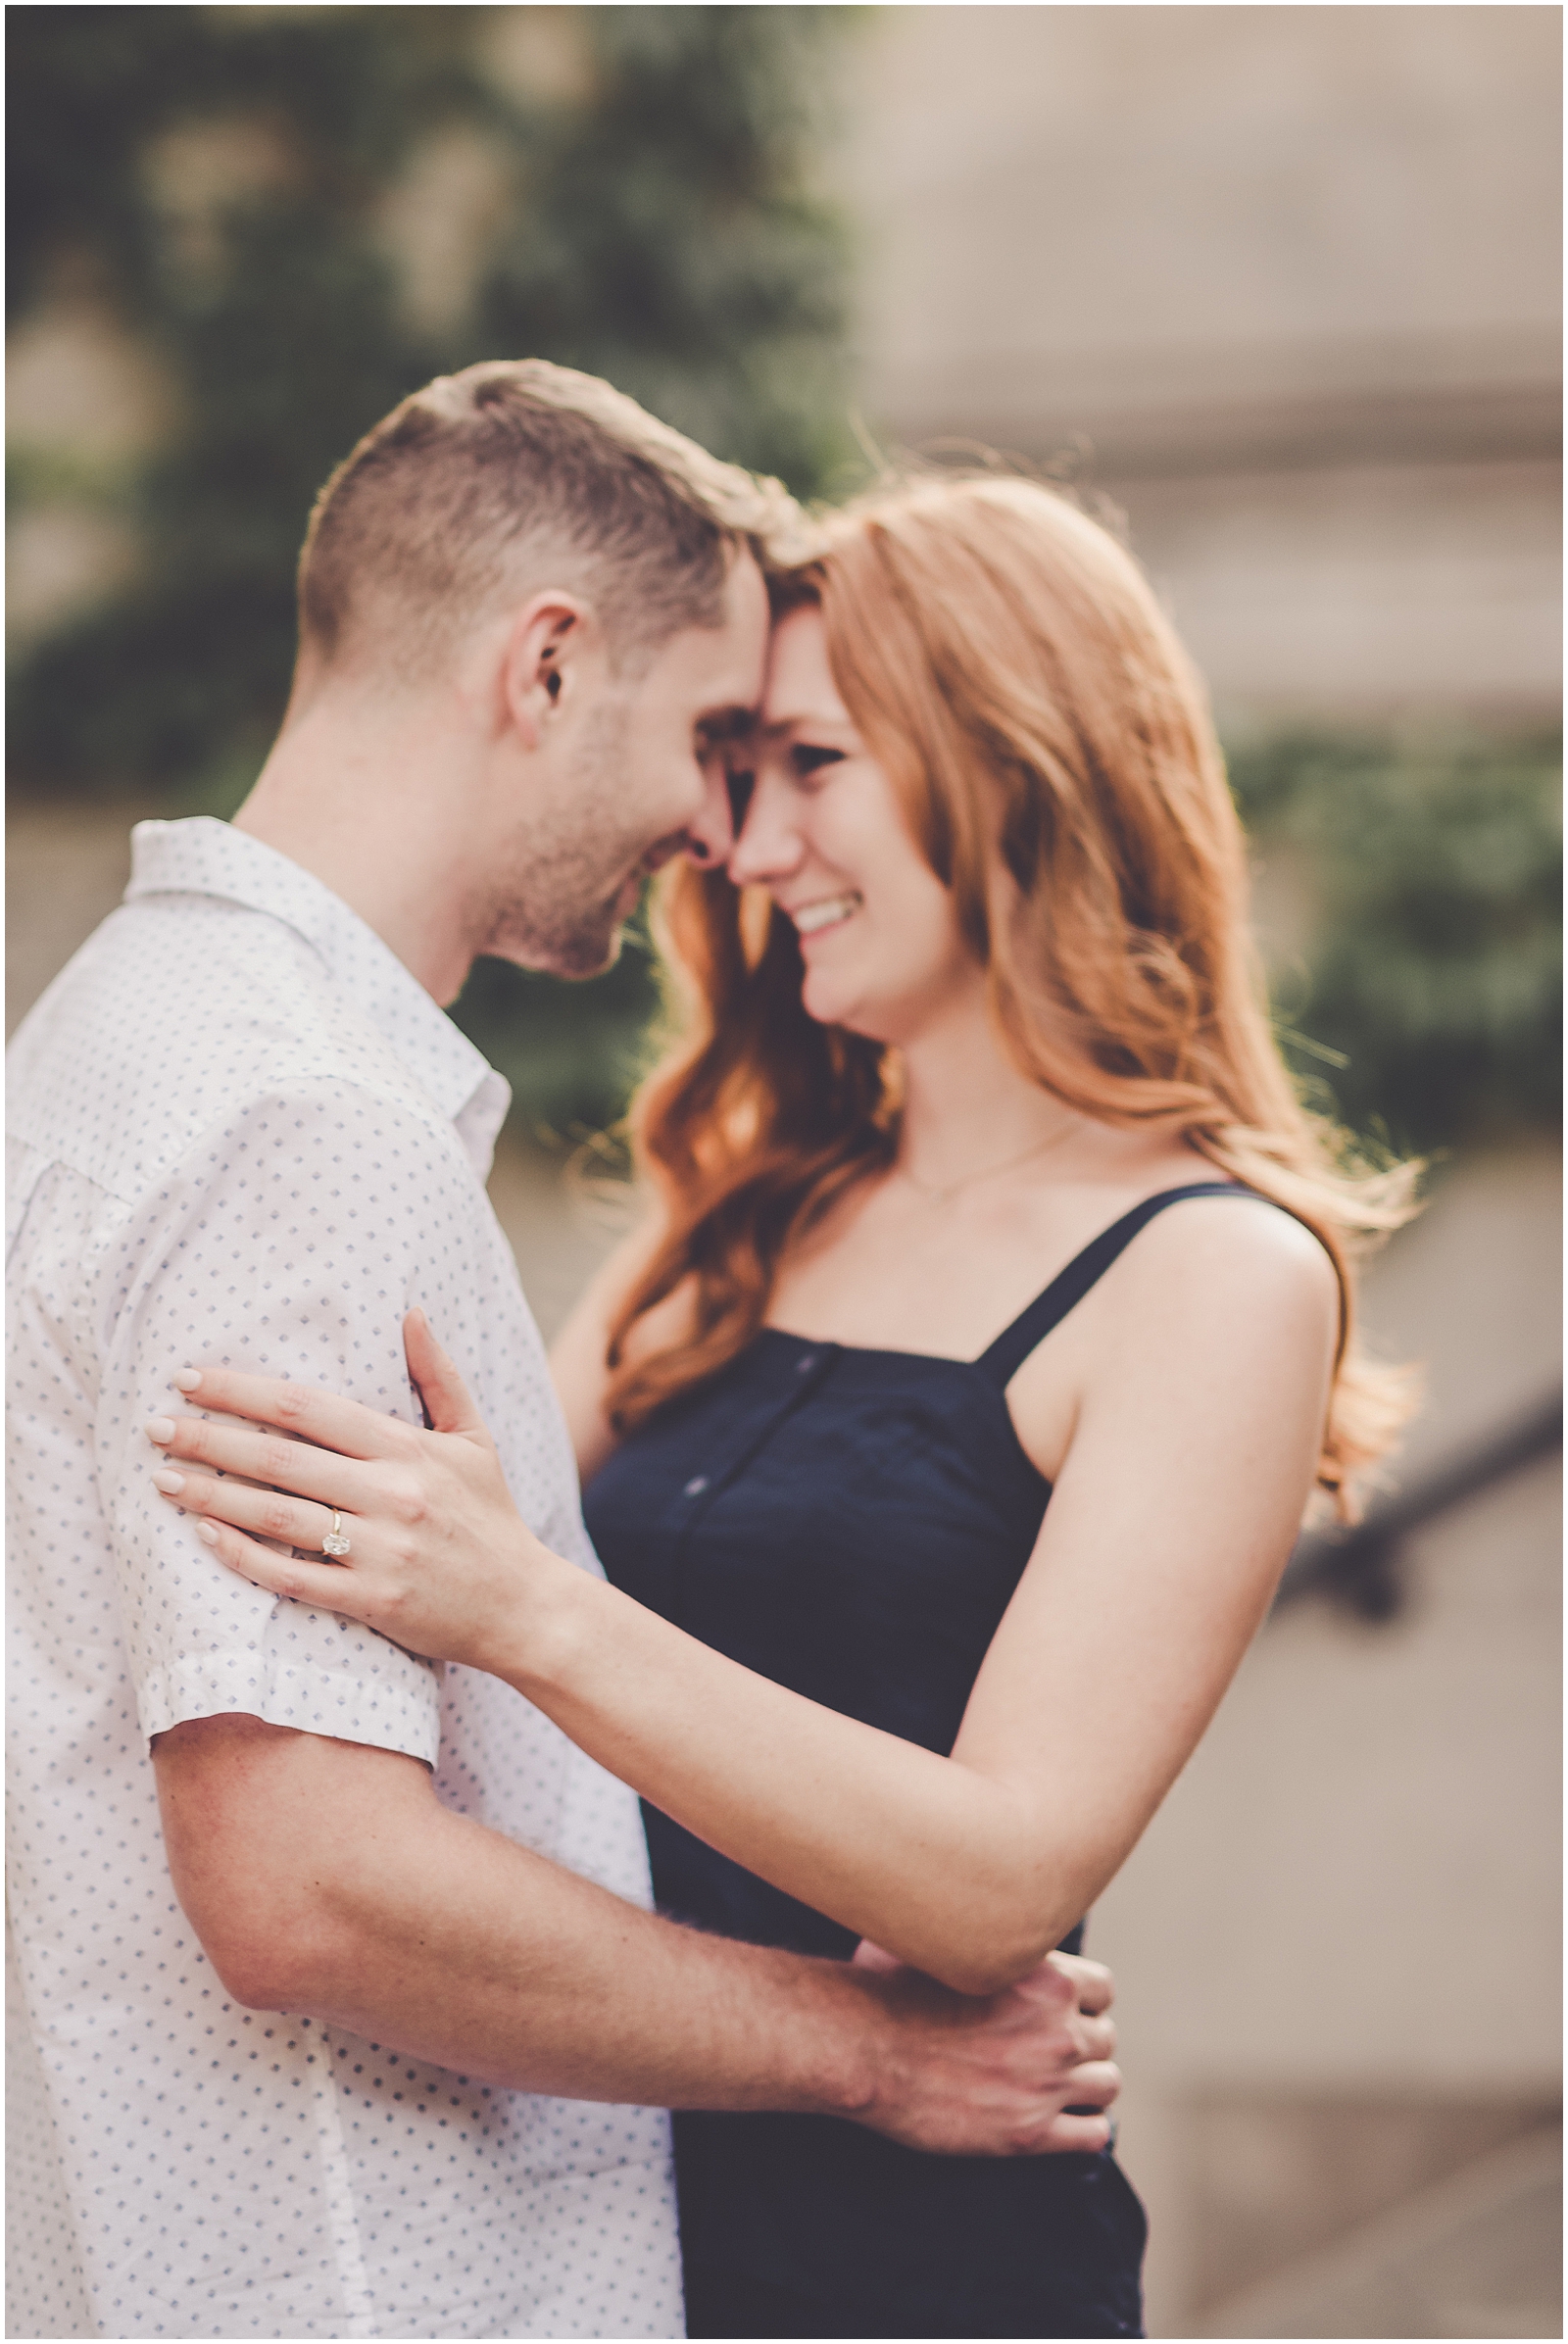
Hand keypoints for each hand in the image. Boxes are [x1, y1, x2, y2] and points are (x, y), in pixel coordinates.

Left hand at [144, 1311, 561, 1669]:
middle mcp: (391, 1494)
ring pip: (276, 1515)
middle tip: (156, 1424)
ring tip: (163, 1477)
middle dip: (209, 1437)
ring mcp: (379, 1550)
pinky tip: (203, 1533)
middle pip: (279, 1457)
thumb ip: (437, 1375)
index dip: (243, 1390)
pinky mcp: (372, 1601)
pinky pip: (291, 1576)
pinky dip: (242, 1555)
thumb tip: (411, 1312)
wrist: (523, 1607)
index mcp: (408, 1448)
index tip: (192, 1378)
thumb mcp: (474, 1439)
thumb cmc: (491, 1518)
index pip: (308, 1408)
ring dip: (212, 1493)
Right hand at [853, 1945, 1119, 2156]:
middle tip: (1051, 2051)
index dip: (1082, 2001)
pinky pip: (1093, 2134)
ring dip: (1086, 2085)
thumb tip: (965, 1911)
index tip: (1061, 2010)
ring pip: (1107, 2084)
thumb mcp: (942, 1941)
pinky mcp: (1030, 2134)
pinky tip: (1062, 2124)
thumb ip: (976, 1934)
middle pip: (1106, 2038)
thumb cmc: (889, 1988)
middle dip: (1082, 2043)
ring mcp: (1047, 2083)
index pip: (1103, 1989)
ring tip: (1060, 2087)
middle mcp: (1057, 2029)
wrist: (864, 2049)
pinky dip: (1084, 2129)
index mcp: (1046, 1977)